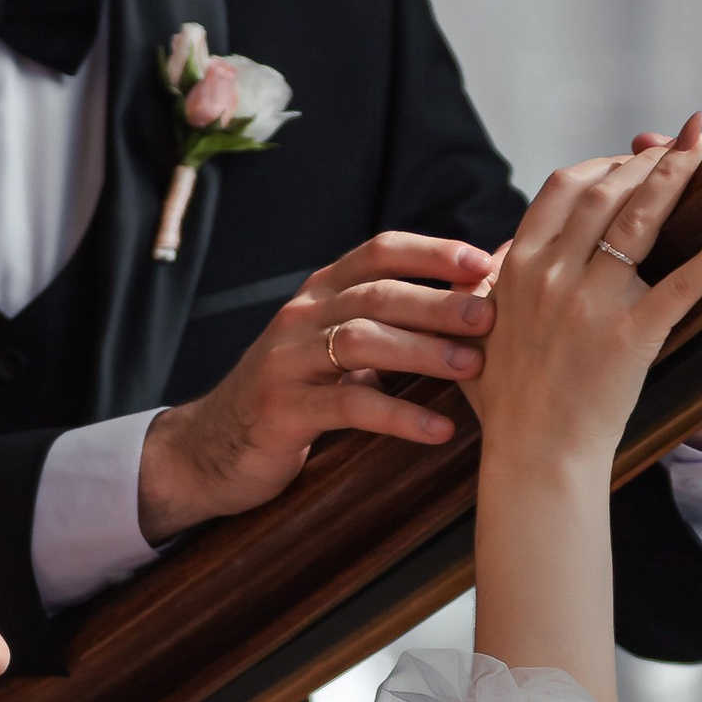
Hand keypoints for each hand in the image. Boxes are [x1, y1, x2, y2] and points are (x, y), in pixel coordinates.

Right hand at [135, 231, 499, 541]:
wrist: (211, 449)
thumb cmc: (294, 396)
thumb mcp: (337, 351)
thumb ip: (391, 324)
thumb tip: (476, 296)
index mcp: (320, 294)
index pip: (378, 252)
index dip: (431, 251)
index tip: (483, 261)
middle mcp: (301, 317)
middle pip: (376, 294)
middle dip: (437, 301)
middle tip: (490, 316)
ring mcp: (286, 361)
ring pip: (360, 340)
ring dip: (421, 350)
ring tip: (471, 367)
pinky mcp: (281, 410)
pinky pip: (347, 407)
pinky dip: (397, 416)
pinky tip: (437, 431)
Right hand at [469, 118, 701, 483]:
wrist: (533, 455)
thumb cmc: (507, 403)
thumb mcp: (480, 331)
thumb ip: (490, 288)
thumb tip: (496, 259)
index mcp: (517, 269)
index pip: (562, 189)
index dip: (601, 164)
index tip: (628, 159)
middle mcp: (551, 276)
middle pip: (605, 191)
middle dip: (648, 160)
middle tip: (681, 145)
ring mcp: (591, 303)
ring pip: (639, 219)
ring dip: (676, 178)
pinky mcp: (631, 335)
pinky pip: (683, 282)